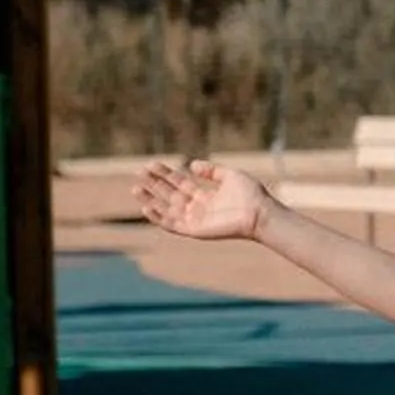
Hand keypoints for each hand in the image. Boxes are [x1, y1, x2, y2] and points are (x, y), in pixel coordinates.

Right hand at [136, 157, 268, 242]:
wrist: (259, 212)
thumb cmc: (250, 194)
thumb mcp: (229, 175)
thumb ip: (210, 170)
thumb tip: (190, 164)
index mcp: (205, 195)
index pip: (179, 182)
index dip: (165, 173)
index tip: (151, 163)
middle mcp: (197, 207)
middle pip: (170, 194)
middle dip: (154, 183)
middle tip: (138, 172)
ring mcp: (195, 219)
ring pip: (166, 209)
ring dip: (150, 200)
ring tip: (136, 188)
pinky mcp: (194, 230)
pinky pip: (172, 225)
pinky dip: (158, 218)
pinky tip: (146, 208)